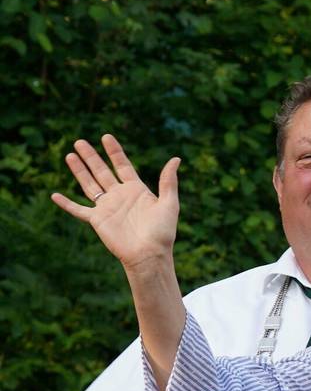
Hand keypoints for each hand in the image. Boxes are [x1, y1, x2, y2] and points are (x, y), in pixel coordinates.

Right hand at [51, 135, 180, 269]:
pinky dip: (67, 204)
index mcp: (137, 190)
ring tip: (70, 155)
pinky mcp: (97, 220)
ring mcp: (107, 207)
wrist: (150, 254)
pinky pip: (78, 210)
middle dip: (91, 156)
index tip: (105, 136)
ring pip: (89, 184)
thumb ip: (168, 181)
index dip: (114, 151)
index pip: (122, 165)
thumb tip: (176, 159)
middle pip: (102, 171)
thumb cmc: (163, 232)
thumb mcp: (169, 203)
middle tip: (79, 141)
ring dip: (79, 171)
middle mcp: (119, 196)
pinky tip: (55, 196)